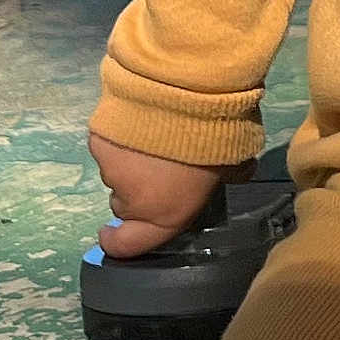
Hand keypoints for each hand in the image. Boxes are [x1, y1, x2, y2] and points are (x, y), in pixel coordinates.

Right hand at [88, 131, 253, 257]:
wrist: (183, 94)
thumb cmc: (215, 137)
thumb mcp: (234, 162)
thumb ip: (230, 177)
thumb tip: (241, 174)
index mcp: (166, 214)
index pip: (129, 244)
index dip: (118, 243)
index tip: (111, 235)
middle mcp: (132, 199)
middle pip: (124, 203)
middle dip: (136, 191)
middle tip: (158, 166)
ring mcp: (111, 169)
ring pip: (115, 171)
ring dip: (130, 160)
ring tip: (152, 135)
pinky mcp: (98, 141)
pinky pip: (106, 143)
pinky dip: (119, 136)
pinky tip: (137, 119)